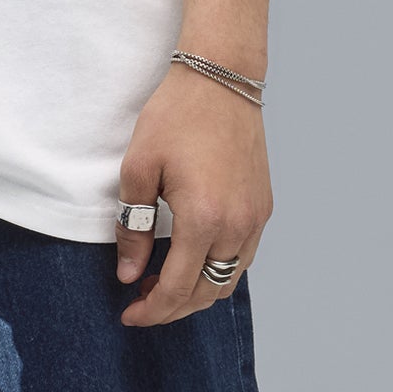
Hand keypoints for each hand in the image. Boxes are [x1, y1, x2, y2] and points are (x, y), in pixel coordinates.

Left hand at [115, 66, 272, 325]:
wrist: (220, 76)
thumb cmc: (176, 115)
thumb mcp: (139, 166)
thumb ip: (132, 226)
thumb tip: (129, 274)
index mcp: (203, 218)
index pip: (177, 288)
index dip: (151, 310)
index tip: (128, 314)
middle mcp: (237, 226)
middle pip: (206, 293)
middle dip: (173, 308)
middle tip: (142, 303)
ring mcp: (256, 218)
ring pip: (228, 280)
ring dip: (197, 291)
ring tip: (164, 283)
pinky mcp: (264, 206)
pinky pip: (243, 256)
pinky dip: (217, 268)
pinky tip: (193, 257)